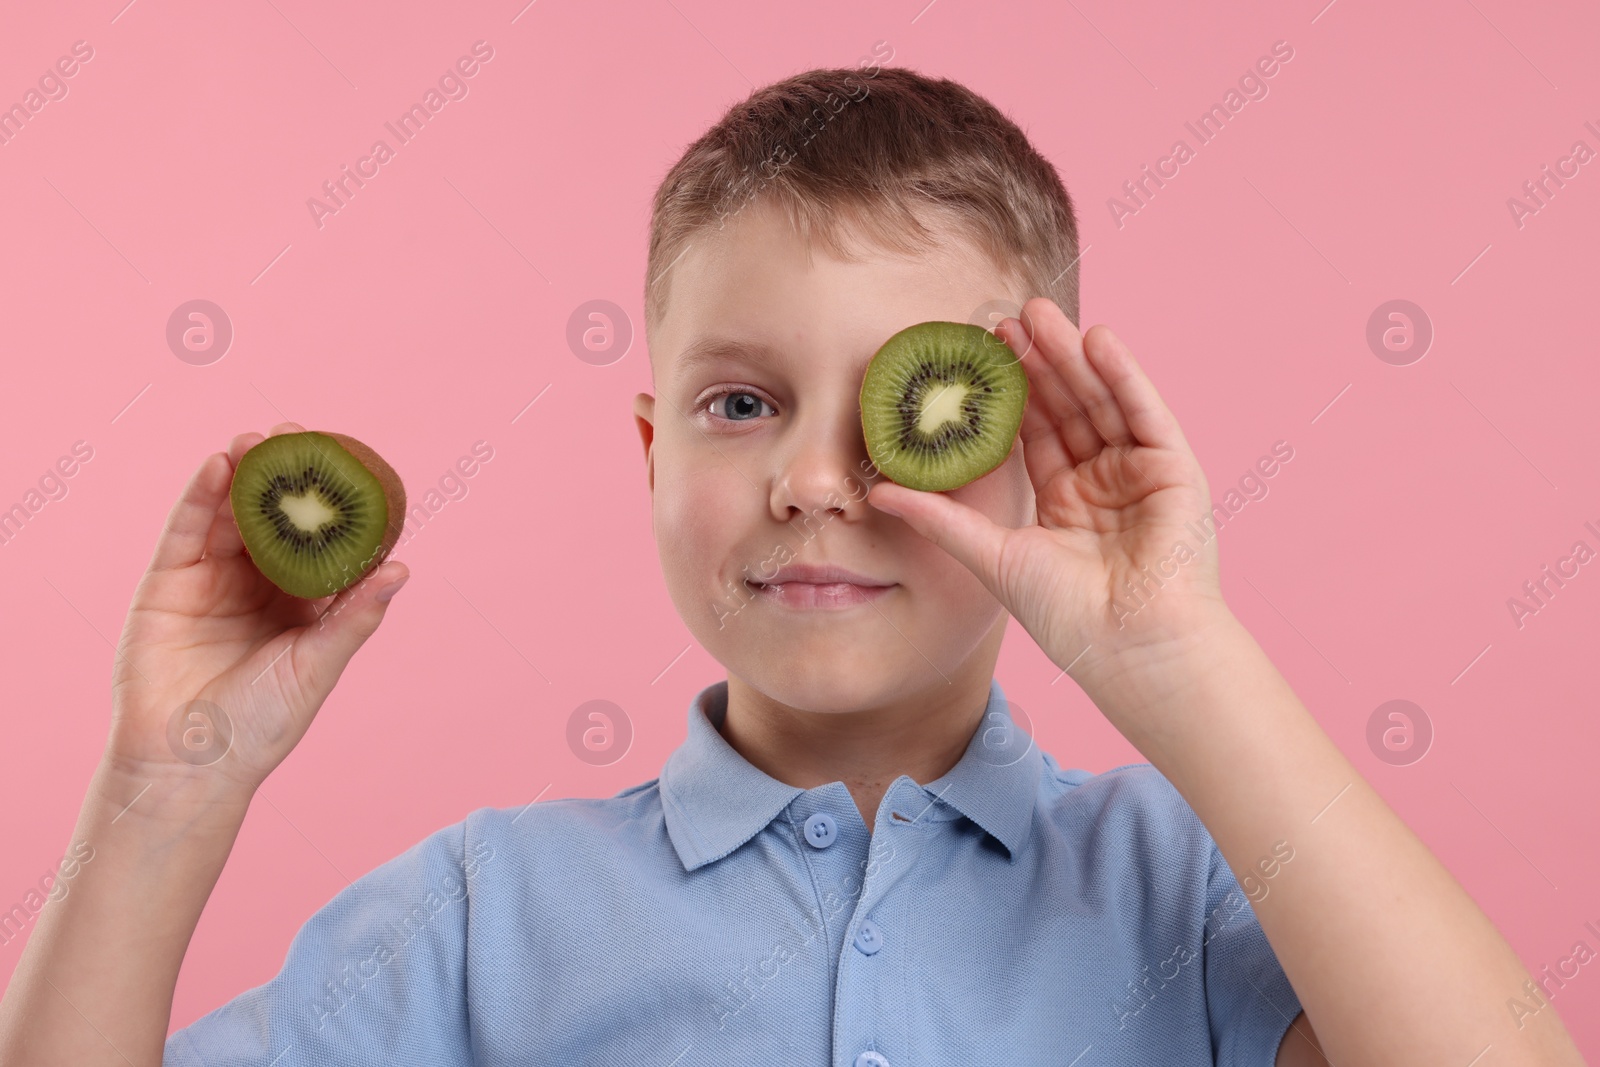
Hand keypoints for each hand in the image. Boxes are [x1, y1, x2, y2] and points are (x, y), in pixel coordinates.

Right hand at [106, 422, 408, 797]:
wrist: (188, 765)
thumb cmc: (262, 725)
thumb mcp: (317, 665)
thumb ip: (353, 616)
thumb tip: (402, 570)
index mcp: (301, 604)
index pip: (319, 543)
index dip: (330, 504)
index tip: (345, 464)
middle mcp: (258, 586)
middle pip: (273, 519)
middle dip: (284, 478)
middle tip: (299, 436)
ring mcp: (211, 581)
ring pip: (230, 516)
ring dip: (243, 476)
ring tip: (259, 440)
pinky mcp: (167, 584)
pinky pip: (187, 531)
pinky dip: (201, 496)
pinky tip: (218, 465)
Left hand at [865, 298, 1228, 674]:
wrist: (1131, 650)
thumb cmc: (1069, 619)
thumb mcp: (993, 558)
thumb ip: (940, 519)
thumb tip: (878, 492)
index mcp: (1063, 501)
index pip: (1031, 432)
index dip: (1004, 395)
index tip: (974, 355)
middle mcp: (1103, 481)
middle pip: (1065, 407)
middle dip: (1035, 362)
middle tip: (1001, 318)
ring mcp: (1140, 472)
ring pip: (1101, 400)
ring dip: (1071, 356)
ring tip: (1038, 314)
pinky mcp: (1175, 470)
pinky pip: (1145, 413)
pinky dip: (1124, 375)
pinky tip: (1096, 340)